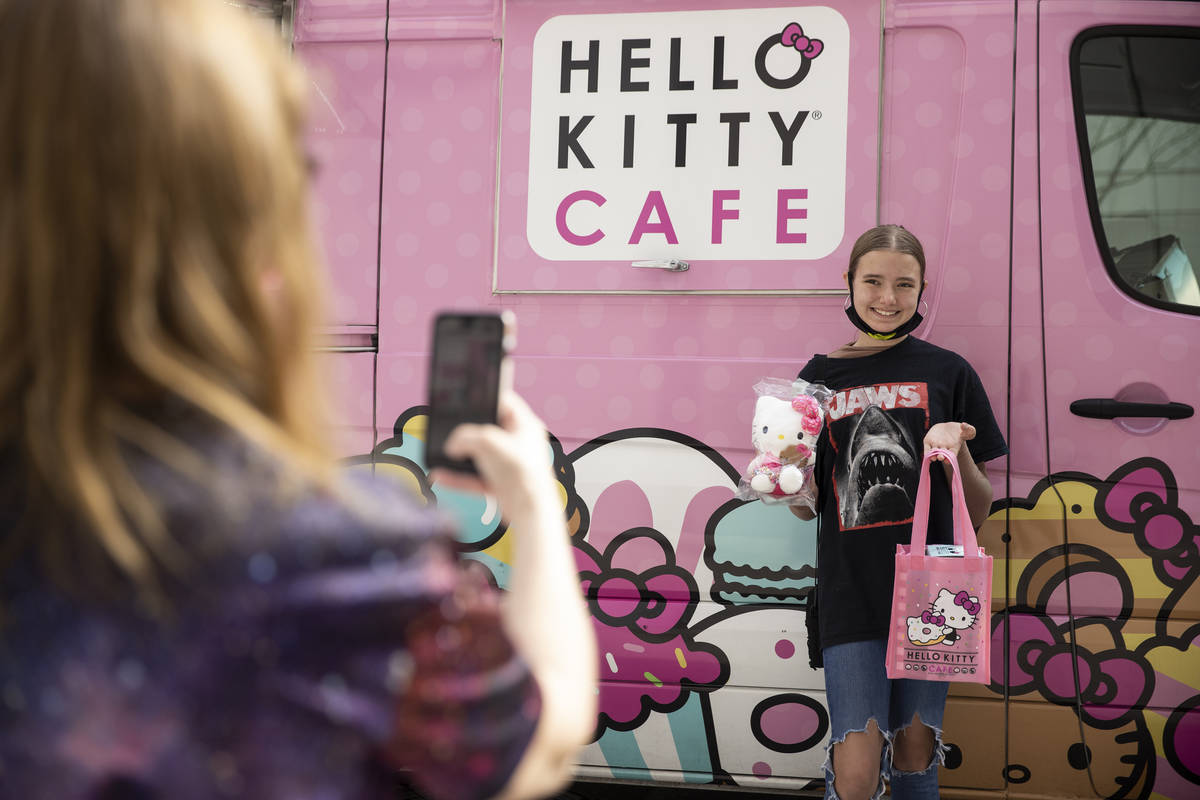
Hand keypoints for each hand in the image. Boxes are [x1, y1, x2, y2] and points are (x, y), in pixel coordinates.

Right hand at [430, 391, 557, 522]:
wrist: (530, 512)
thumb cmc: (524, 474)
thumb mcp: (490, 443)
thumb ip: (465, 437)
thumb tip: (452, 445)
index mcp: (525, 425)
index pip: (505, 401)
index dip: (485, 397)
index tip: (468, 396)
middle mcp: (518, 443)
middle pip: (487, 428)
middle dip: (467, 430)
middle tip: (451, 427)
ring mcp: (508, 464)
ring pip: (478, 454)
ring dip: (458, 455)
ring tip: (442, 452)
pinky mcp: (500, 483)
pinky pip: (473, 476)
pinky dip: (457, 477)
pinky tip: (441, 475)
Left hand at [923, 422, 975, 461]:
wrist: (948, 428)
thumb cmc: (960, 430)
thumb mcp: (968, 429)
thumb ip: (969, 429)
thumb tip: (963, 425)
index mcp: (954, 447)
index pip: (952, 455)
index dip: (950, 459)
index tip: (948, 461)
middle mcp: (945, 448)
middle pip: (942, 455)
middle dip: (941, 457)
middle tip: (940, 457)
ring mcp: (936, 445)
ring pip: (933, 453)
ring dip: (933, 456)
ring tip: (933, 458)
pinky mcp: (929, 441)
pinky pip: (926, 449)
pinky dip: (926, 453)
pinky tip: (927, 456)